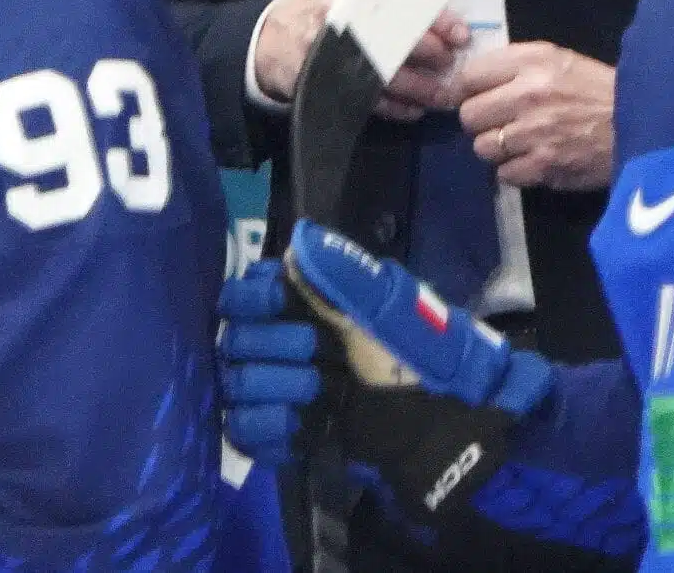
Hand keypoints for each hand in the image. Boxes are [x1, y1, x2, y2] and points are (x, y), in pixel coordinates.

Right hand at [222, 223, 552, 526]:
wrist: (439, 424)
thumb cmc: (416, 355)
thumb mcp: (387, 309)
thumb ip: (341, 275)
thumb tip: (298, 239)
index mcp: (302, 305)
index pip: (241, 293)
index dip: (253, 297)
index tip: (280, 301)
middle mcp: (281, 342)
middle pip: (234, 340)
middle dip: (273, 346)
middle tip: (315, 355)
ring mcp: (278, 390)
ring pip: (236, 386)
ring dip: (274, 387)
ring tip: (316, 392)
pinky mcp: (280, 434)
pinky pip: (242, 431)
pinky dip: (268, 426)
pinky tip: (300, 423)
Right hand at [254, 0, 469, 121]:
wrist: (274, 37)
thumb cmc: (326, 7)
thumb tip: (445, 6)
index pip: (404, 0)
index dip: (437, 20)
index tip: (461, 35)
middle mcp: (342, 16)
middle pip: (395, 38)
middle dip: (430, 55)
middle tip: (451, 67)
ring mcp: (331, 52)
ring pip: (384, 74)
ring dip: (418, 89)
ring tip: (441, 96)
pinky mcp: (325, 83)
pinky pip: (367, 100)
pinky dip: (395, 107)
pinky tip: (414, 110)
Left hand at [455, 43, 614, 189]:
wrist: (640, 123)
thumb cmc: (598, 89)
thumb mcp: (559, 60)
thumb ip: (516, 66)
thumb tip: (472, 81)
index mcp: (531, 62)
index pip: (469, 76)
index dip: (469, 90)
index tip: (478, 97)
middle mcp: (527, 94)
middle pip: (469, 115)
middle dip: (481, 121)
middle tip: (500, 122)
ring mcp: (533, 133)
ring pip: (482, 147)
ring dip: (497, 148)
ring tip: (520, 143)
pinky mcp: (543, 167)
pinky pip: (504, 174)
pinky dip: (516, 170)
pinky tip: (534, 160)